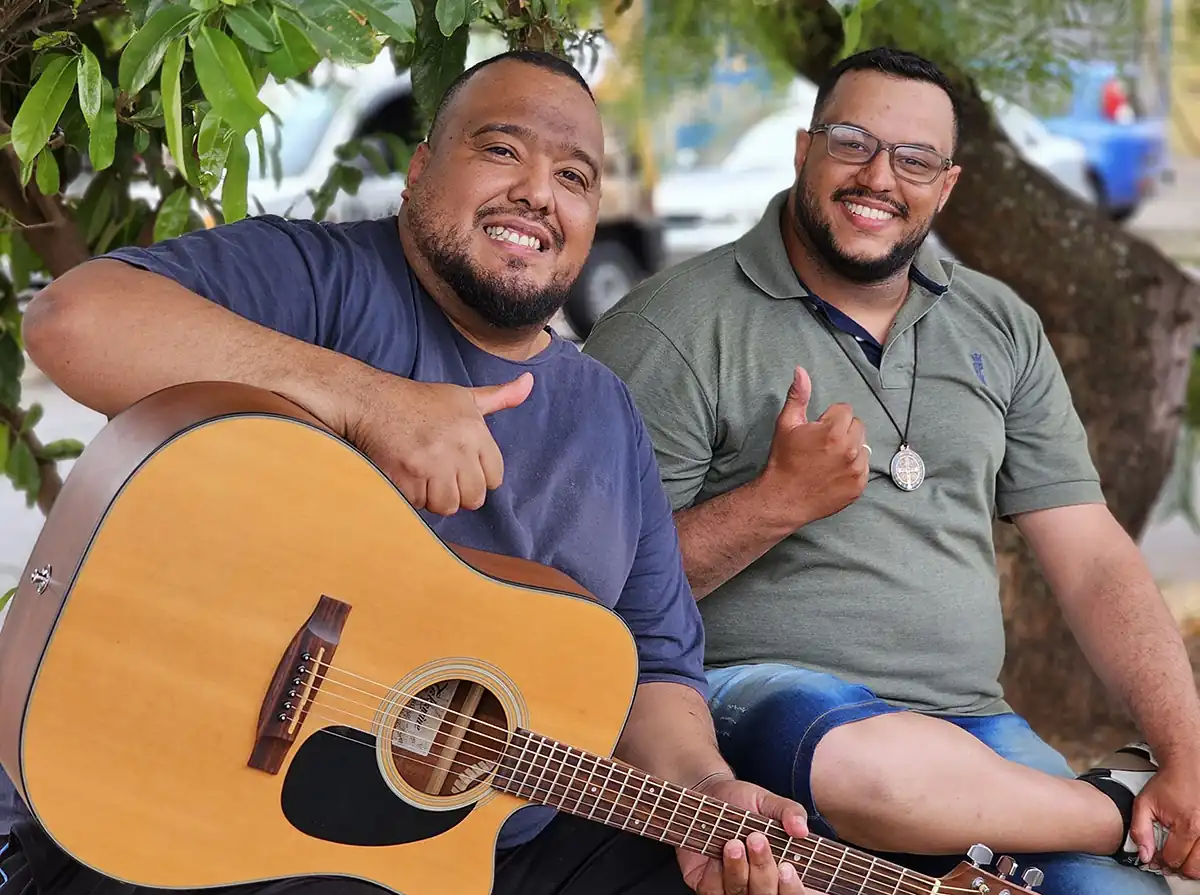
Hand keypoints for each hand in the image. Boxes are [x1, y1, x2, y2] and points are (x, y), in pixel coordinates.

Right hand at [344, 370, 533, 515]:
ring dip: (434, 497)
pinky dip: (411, 496)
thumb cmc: (420, 402)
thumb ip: (501, 397)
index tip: (460, 464)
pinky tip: (404, 475)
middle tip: (440, 473)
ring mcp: (432, 466)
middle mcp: (458, 449)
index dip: (477, 475)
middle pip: (474, 498)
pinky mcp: (406, 479)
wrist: (372, 401)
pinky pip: (419, 505)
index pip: (495, 477)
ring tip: (422, 474)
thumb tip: (530, 381)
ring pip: (448, 506)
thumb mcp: (464, 396)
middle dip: (458, 491)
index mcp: (475, 432)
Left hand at [677, 777, 817, 894]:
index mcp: (782, 868)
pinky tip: (716, 851)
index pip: (797, 893)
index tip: (787, 867)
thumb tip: (801, 830)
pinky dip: (716, 872)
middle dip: (763, 871)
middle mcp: (760, 883)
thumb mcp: (768, 801)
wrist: (707, 792)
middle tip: (756, 839)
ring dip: (738, 870)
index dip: (793, 888)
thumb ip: (789, 812)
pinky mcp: (709, 885)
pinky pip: (713, 891)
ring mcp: (734, 887)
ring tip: (734, 843)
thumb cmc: (742, 801)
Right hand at [756, 366, 867, 529]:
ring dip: (850, 448)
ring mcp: (856, 469)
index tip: (818, 430)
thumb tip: (801, 370)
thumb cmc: (783, 460)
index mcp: (833, 431)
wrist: (783, 498)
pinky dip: (853, 467)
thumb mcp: (786, 425)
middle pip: (857, 425)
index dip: (829, 418)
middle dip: (842, 430)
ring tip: (829, 459)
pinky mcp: (859, 486)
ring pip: (862, 446)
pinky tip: (834, 472)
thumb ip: (798, 396)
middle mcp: (849, 449)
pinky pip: (864, 466)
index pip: (844, 410)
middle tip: (823, 444)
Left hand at [1131, 755, 1199, 876]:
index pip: (1173, 859)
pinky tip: (1191, 850)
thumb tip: (1144, 856)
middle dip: (1177, 868)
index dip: (1160, 860)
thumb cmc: (1167, 784)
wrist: (1187, 767)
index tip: (1155, 856)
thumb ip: (1140, 831)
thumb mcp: (1144, 803)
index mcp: (1188, 825)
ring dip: (1191, 866)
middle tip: (1167, 859)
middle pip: (1193, 868)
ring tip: (1179, 855)